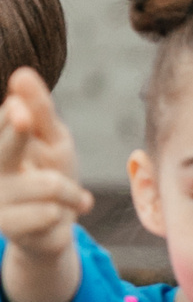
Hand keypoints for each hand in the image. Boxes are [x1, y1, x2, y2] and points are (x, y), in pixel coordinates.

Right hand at [0, 69, 88, 301]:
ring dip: (72, 192)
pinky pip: (50, 213)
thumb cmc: (51, 174)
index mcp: (1, 143)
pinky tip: (61, 216)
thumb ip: (39, 111)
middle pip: (6, 147)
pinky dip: (65, 212)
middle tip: (24, 117)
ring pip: (49, 185)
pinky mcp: (7, 226)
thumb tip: (22, 74)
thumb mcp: (52, 140)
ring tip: (77, 199)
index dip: (16, 119)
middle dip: (17, 132)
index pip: (7, 123)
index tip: (22, 109)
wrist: (52, 227)